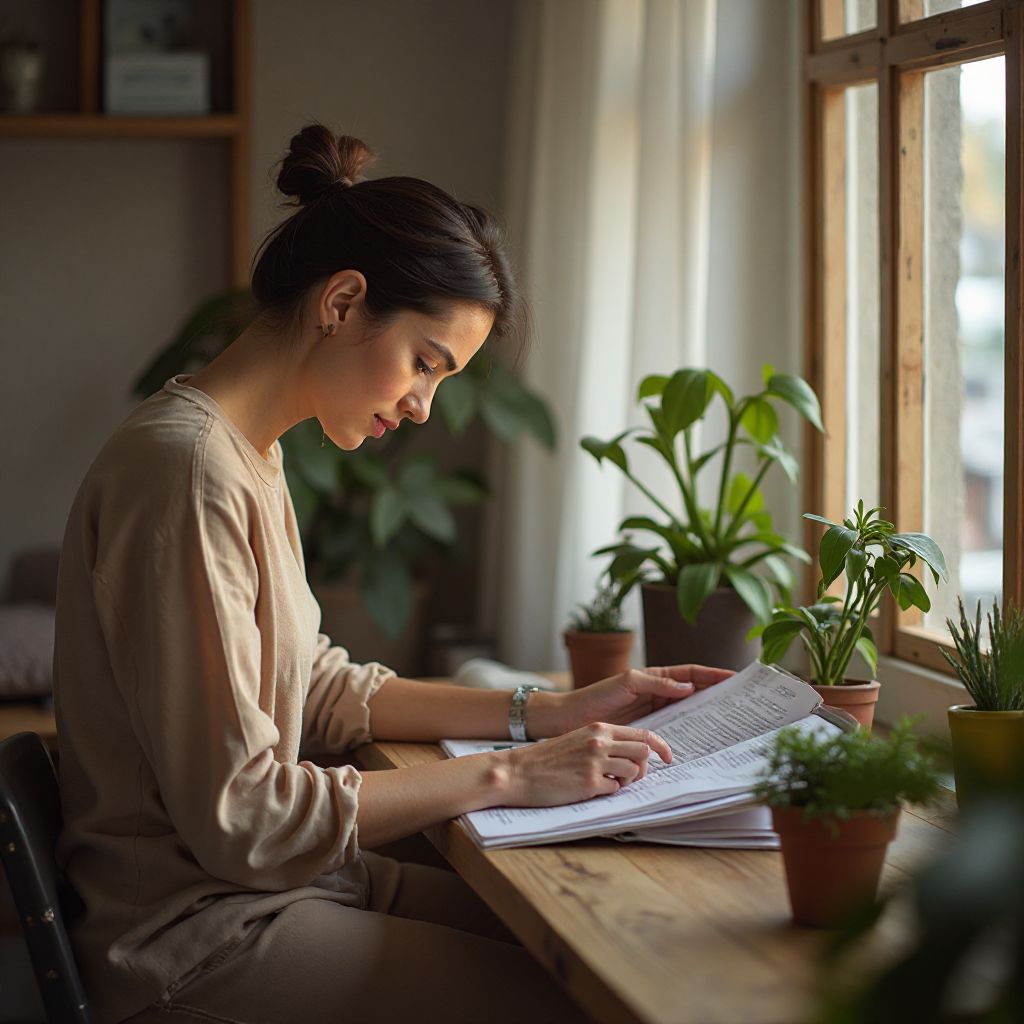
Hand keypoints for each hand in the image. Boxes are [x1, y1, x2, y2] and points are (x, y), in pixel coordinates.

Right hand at [503, 723, 671, 806]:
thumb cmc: (547, 759)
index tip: (668, 757)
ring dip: (626, 782)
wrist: (517, 771)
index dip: (660, 747)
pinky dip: (608, 792)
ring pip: (634, 772)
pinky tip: (589, 790)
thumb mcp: (578, 739)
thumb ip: (604, 742)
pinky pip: (615, 790)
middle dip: (643, 768)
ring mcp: (595, 762)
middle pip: (644, 752)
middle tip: (629, 777)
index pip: (641, 734)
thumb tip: (632, 756)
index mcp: (598, 728)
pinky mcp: (588, 783)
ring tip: (606, 784)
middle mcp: (600, 741)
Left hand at [558, 664, 733, 732]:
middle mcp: (657, 692)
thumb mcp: (627, 683)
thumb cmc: (595, 697)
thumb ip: (656, 683)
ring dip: (706, 713)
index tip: (734, 677)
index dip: (712, 674)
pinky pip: (674, 727)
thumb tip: (688, 686)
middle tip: (739, 701)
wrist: (572, 719)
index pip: (690, 673)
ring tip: (728, 719)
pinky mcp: (648, 729)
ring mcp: (654, 711)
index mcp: (654, 675)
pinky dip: (689, 730)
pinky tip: (701, 738)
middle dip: (716, 693)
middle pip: (694, 691)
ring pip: (687, 710)